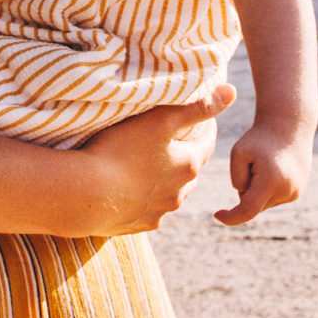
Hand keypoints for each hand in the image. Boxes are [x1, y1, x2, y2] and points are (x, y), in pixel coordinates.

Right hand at [77, 86, 233, 234]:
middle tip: (171, 142)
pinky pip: (148, 210)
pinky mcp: (138, 225)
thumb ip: (196, 107)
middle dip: (184, 157)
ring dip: (165, 181)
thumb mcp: (160, 121)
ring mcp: (159, 212)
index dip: (205, 128)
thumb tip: (233, 92)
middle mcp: (179, 193)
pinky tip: (130, 191)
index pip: (207, 144)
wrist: (85, 195)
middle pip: (190, 172)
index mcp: (187, 165)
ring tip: (149, 167)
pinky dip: (144, 200)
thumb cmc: (120, 151)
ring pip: (170, 194)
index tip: (199, 117)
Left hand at [216, 121, 312, 224]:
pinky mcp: (298, 192)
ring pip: (263, 202)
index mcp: (270, 182)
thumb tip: (244, 197)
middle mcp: (287, 191)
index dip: (231, 217)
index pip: (247, 210)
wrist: (288, 126)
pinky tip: (273, 168)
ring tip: (266, 163)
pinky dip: (268, 187)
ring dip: (258, 188)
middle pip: (253, 204)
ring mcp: (295, 193)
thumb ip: (237, 178)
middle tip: (253, 164)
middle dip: (246, 189)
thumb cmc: (259, 138)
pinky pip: (273, 197)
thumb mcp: (239, 152)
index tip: (217, 215)